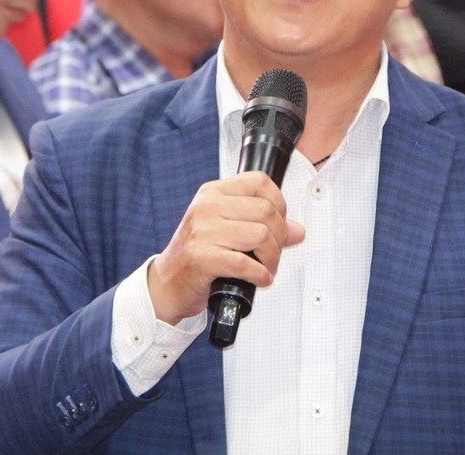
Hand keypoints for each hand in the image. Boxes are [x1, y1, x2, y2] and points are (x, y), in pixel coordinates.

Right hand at [147, 171, 304, 324]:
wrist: (166, 282)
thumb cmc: (197, 254)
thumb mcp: (226, 230)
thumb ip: (261, 225)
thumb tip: (298, 230)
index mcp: (213, 192)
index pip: (259, 181)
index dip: (279, 202)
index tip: (280, 223)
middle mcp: (207, 206)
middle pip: (265, 210)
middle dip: (280, 237)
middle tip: (275, 253)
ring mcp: (203, 231)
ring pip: (260, 235)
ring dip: (272, 258)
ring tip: (268, 267)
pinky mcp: (202, 257)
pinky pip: (246, 264)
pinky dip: (261, 275)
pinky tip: (260, 279)